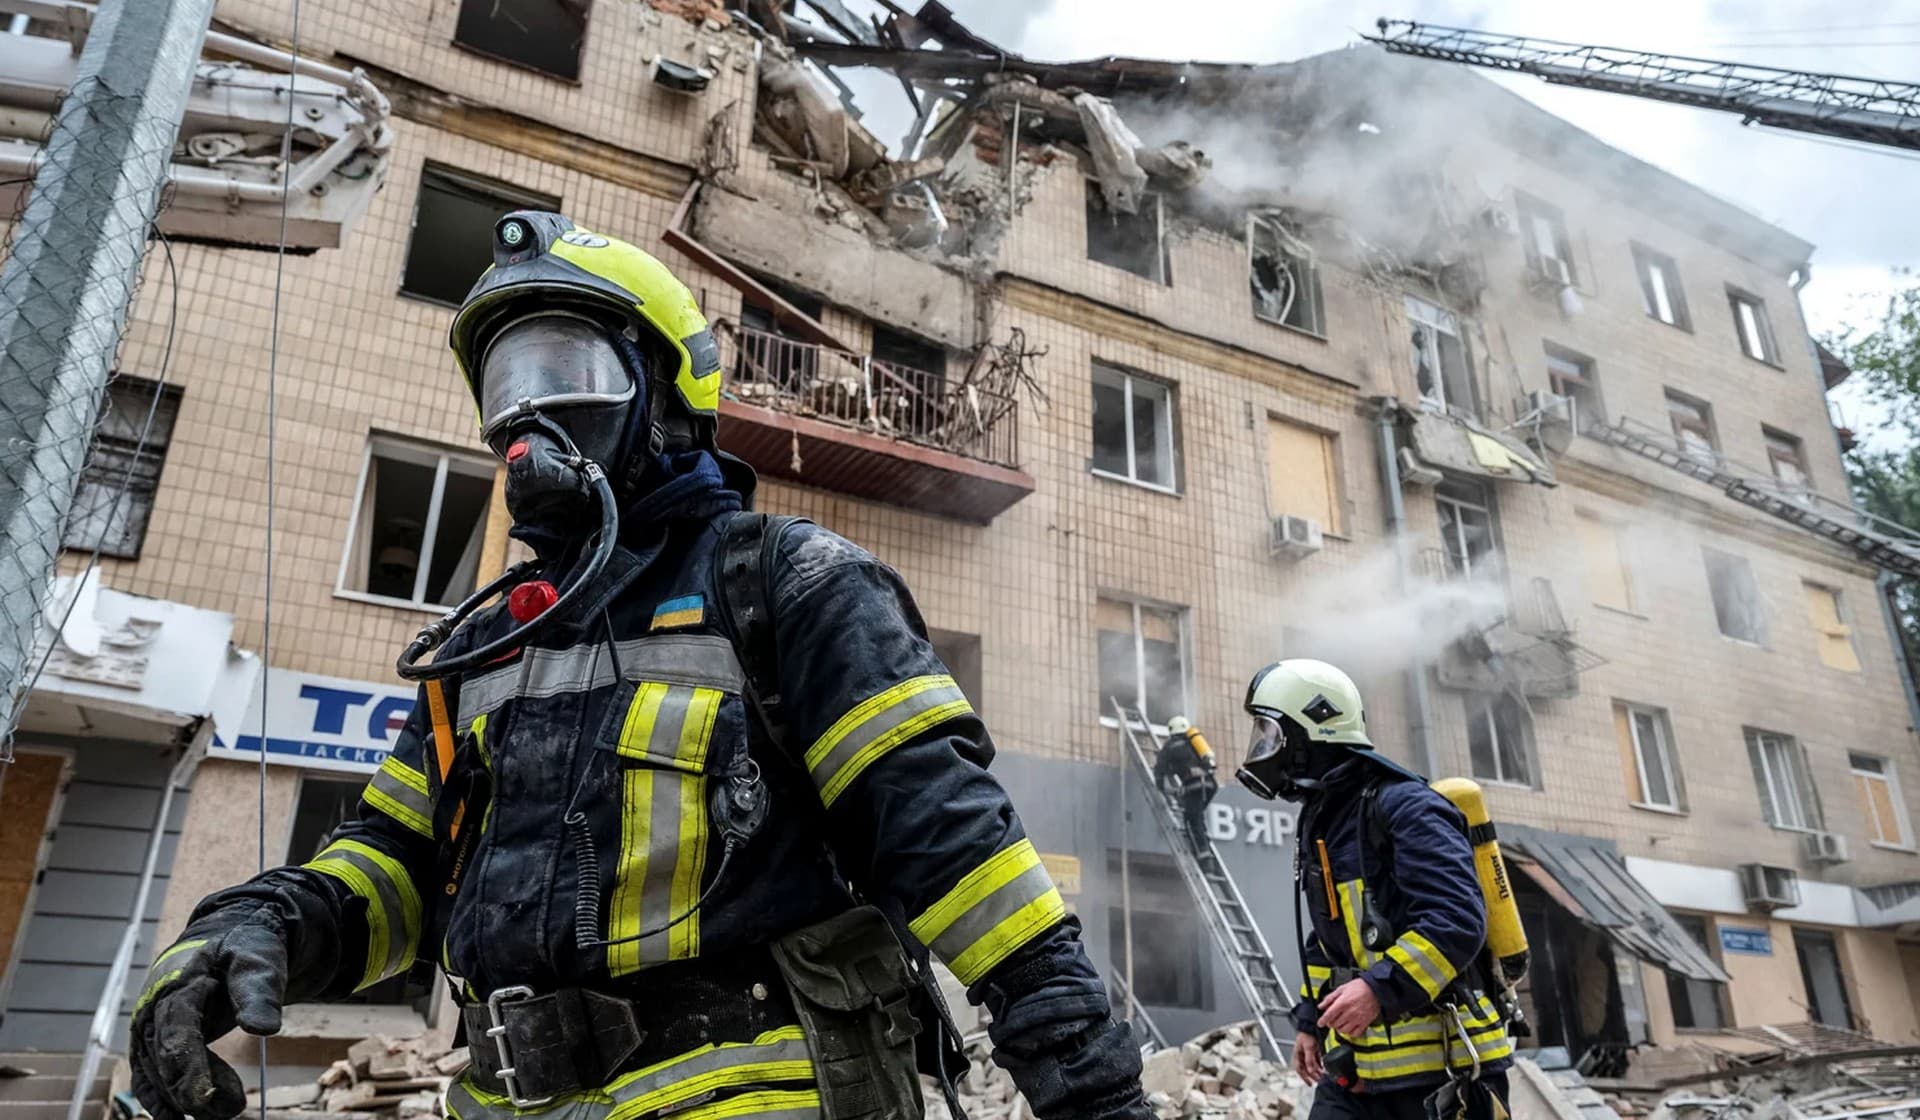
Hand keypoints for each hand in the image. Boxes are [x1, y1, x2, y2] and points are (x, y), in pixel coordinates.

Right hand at [130, 915, 289, 1119]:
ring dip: (182, 1101)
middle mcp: (153, 1011)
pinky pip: (151, 1077)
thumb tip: (264, 1029)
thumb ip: (259, 989)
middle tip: (230, 1110)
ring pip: (156, 1074)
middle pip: (163, 1060)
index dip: (190, 1067)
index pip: (178, 1032)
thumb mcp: (257, 958)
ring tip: (220, 1116)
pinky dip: (162, 1101)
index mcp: (176, 986)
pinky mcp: (155, 1042)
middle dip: (192, 1091)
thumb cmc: (243, 947)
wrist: (227, 938)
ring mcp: (149, 1028)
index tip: (209, 1098)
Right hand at [1293, 1032, 1323, 1082]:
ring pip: (1311, 1066)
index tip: (1310, 1083)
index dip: (1305, 1078)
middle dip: (1312, 1075)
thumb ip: (1309, 1060)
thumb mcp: (1308, 1048)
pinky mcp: (1313, 1051)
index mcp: (1297, 1055)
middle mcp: (1301, 1055)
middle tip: (1319, 1080)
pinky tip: (1323, 1068)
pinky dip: (1319, 1065)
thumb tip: (1312, 1071)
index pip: (1299, 1070)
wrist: (1311, 1026)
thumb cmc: (1306, 1034)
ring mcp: (1307, 1053)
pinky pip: (1316, 1061)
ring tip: (1322, 1075)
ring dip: (1317, 1071)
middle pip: (1306, 1069)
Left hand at [1317, 978, 1380, 1037]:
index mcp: (1342, 1003)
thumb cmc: (1360, 987)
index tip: (1320, 1023)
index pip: (1328, 1016)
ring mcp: (1357, 1019)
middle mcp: (1349, 1013)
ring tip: (1340, 1023)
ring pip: (1343, 1030)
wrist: (1375, 989)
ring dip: (1339, 1028)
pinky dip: (1350, 1033)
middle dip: (1330, 1022)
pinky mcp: (1365, 1023)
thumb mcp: (1342, 988)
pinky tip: (1349, 1027)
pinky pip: (1355, 1034)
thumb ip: (1330, 998)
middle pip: (1334, 1024)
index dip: (1322, 1021)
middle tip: (1331, 1019)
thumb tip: (1321, 1005)